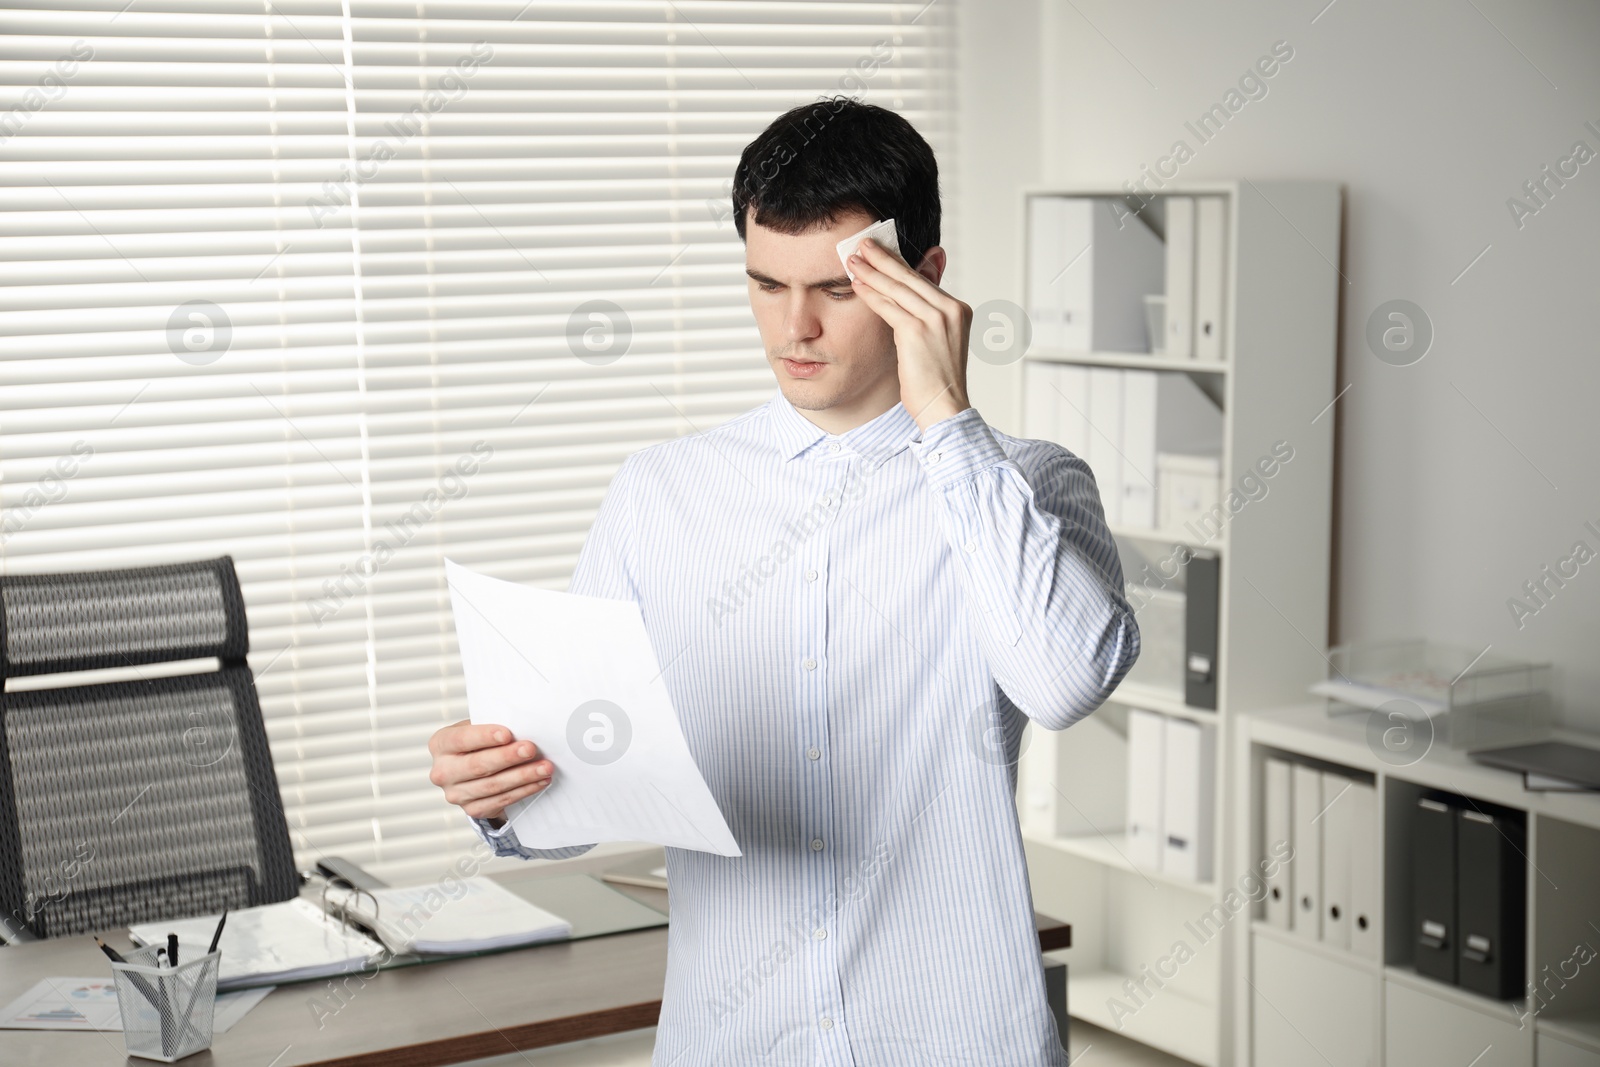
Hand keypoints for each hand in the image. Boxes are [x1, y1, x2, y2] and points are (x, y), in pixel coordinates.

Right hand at [427, 719, 553, 823]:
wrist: (472, 770)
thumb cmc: (477, 743)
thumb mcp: (477, 728)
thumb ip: (491, 725)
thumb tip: (522, 725)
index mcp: (441, 744)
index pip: (461, 739)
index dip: (484, 737)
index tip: (507, 734)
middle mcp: (443, 771)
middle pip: (478, 766)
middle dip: (507, 757)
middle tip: (531, 749)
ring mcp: (456, 794)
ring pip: (493, 786)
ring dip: (522, 776)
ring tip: (544, 767)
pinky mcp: (472, 809)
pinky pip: (501, 801)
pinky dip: (523, 790)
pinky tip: (539, 781)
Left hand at [847, 237, 972, 429]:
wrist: (944, 408)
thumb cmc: (937, 381)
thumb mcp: (937, 342)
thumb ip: (925, 317)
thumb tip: (906, 301)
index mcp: (959, 309)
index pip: (923, 280)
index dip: (899, 264)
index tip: (880, 252)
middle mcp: (951, 310)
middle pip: (910, 277)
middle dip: (883, 258)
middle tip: (862, 244)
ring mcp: (936, 319)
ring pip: (897, 288)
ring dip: (872, 272)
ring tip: (852, 259)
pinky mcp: (917, 331)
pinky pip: (888, 307)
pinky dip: (870, 294)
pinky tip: (856, 284)